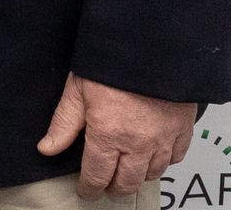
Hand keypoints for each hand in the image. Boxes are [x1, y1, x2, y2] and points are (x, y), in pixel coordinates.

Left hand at [37, 72, 194, 199]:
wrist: (152, 41)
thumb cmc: (113, 60)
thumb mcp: (78, 88)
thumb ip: (64, 123)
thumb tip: (47, 148)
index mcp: (108, 135)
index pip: (97, 176)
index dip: (89, 188)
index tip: (86, 190)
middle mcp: (138, 143)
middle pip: (127, 182)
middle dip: (114, 187)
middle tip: (106, 184)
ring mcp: (164, 137)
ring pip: (153, 174)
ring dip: (139, 176)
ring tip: (128, 170)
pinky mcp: (183, 127)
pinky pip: (176, 157)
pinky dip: (165, 161)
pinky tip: (155, 154)